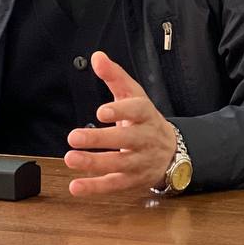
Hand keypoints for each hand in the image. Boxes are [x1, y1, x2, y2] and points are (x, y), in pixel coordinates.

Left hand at [64, 51, 177, 196]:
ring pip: (118, 164)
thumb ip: (114, 75)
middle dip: (100, 140)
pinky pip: (114, 185)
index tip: (101, 111)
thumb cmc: (145, 119)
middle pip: (126, 140)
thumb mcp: (133, 94)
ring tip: (71, 158)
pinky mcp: (132, 181)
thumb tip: (97, 57)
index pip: (136, 111)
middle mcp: (145, 139)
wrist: (173, 151)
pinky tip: (76, 186)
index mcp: (146, 114)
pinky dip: (95, 187)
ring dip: (93, 163)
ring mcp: (140, 162)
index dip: (120, 111)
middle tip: (74, 137)